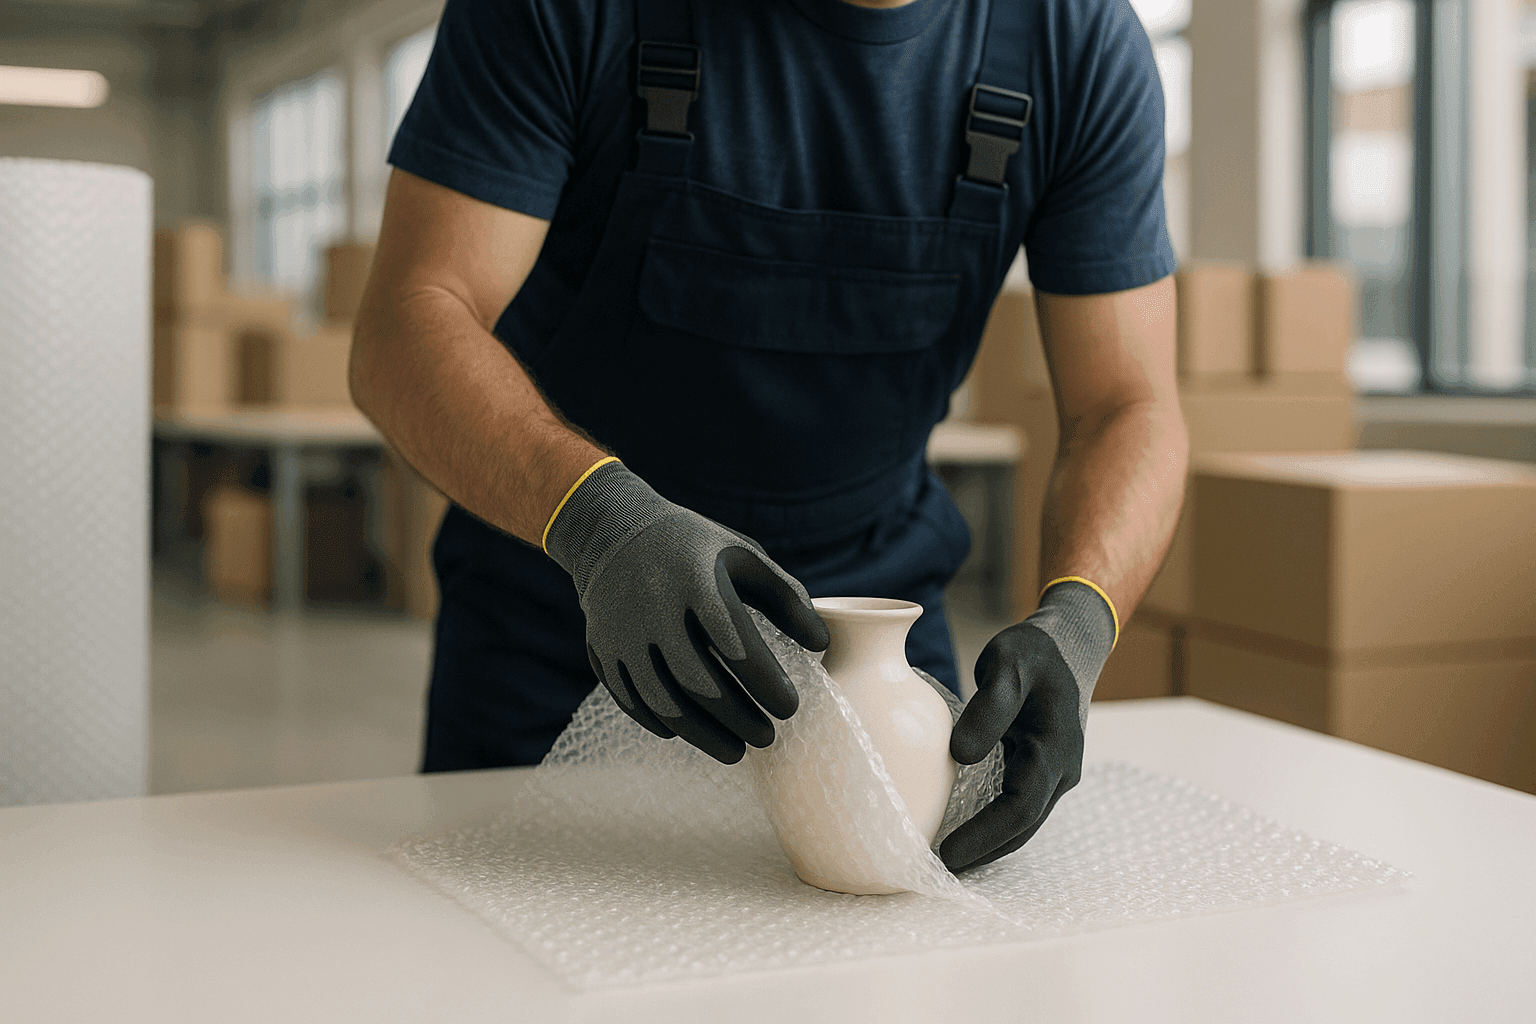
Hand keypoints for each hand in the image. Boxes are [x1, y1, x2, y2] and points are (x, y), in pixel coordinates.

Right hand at [545, 460, 828, 762]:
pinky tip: (692, 732)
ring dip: (704, 736)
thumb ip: (787, 598)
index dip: (766, 684)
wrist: (612, 530)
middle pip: (700, 684)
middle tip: (767, 738)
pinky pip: (633, 702)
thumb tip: (822, 645)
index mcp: (696, 581)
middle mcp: (654, 610)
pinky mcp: (602, 652)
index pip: (737, 646)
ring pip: (664, 703)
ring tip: (736, 751)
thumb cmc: (694, 547)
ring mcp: (622, 634)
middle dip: (739, 719)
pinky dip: (664, 725)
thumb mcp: (744, 556)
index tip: (791, 707)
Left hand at [939, 580, 1115, 871]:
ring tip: (944, 862)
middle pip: (1022, 828)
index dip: (984, 836)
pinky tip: (961, 831)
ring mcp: (1055, 773)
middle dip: (982, 852)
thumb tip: (961, 754)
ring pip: (1022, 822)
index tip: (947, 854)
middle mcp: (1061, 770)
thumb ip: (989, 706)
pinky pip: (1018, 806)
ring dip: (988, 845)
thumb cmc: (1035, 652)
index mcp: (1056, 750)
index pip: (1020, 808)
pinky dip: (992, 825)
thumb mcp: (1009, 663)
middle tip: (934, 871)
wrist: (1068, 646)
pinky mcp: (1041, 770)